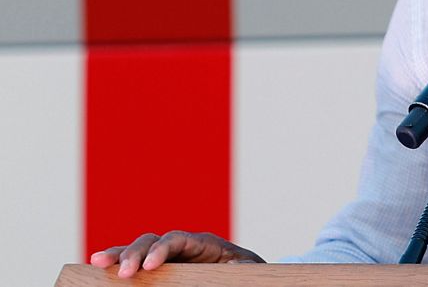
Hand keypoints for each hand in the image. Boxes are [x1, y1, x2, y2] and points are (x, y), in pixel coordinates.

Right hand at [89, 231, 262, 277]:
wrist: (243, 273)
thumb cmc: (245, 271)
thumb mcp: (246, 270)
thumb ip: (239, 268)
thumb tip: (233, 267)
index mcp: (203, 243)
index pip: (178, 239)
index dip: (162, 249)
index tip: (150, 266)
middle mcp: (181, 245)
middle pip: (153, 240)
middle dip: (135, 254)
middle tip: (123, 273)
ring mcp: (168, 255)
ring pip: (138, 249)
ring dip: (119, 255)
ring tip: (97, 263)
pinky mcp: (160, 268)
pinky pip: (136, 263)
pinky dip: (118, 263)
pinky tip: (99, 267)